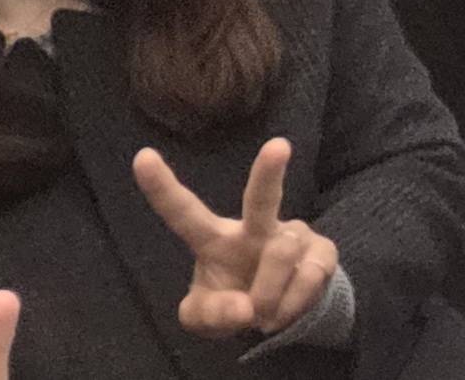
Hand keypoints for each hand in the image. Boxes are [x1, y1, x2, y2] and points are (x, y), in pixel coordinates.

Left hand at [134, 140, 341, 339]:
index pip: (183, 212)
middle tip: (278, 146)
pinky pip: (309, 276)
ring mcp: (292, 235)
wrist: (280, 314)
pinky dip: (292, 306)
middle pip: (260, 198)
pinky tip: (283, 314)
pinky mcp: (322, 250)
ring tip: (261, 317)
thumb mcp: (205, 318)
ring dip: (268, 296)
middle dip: (269, 172)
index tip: (142, 157)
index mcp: (213, 239)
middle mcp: (254, 228)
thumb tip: (245, 308)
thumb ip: (209, 315)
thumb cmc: (231, 303)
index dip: (162, 188)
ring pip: (281, 255)